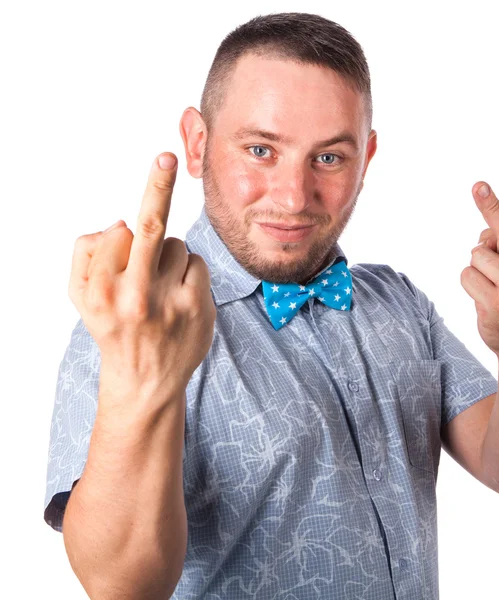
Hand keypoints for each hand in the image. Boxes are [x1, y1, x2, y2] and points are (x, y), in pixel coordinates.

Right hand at [68, 153, 215, 395]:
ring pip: (178, 246)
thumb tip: (118, 221)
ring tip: (160, 287)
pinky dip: (189, 271)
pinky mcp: (200, 308)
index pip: (118, 235)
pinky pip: (198, 264)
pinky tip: (179, 295)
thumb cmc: (111, 330)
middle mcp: (136, 296)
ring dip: (169, 257)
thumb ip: (87, 255)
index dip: (126, 231)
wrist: (145, 383)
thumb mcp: (80, 298)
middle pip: (150, 229)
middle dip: (157, 187)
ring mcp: (172, 303)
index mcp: (102, 290)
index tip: (150, 173)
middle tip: (167, 157)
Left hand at [460, 182, 498, 365]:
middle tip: (478, 186)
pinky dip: (470, 283)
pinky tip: (484, 298)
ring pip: (477, 256)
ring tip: (492, 286)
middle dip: (490, 207)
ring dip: (477, 268)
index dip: (495, 207)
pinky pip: (467, 276)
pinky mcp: (495, 305)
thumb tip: (483, 238)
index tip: (480, 186)